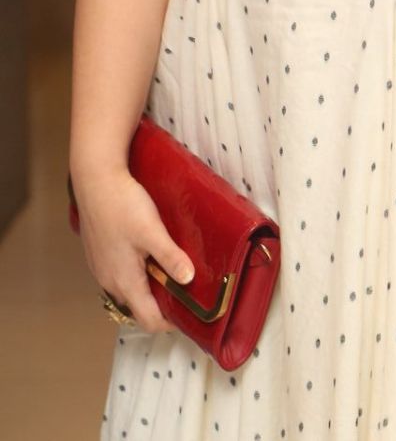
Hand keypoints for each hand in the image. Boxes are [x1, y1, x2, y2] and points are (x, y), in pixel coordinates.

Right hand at [70, 165, 195, 334]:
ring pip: (128, 290)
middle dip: (161, 305)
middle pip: (138, 306)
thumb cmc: (123, 205)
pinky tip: (148, 256)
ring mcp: (101, 269)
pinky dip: (136, 274)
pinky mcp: (98, 255)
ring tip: (170, 272)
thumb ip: (170, 257)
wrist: (95, 182)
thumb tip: (189, 280)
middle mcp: (110, 281)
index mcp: (125, 281)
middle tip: (186, 291)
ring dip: (148, 287)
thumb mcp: (152, 231)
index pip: (148, 320)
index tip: (189, 316)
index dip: (169, 323)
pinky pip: (120, 275)